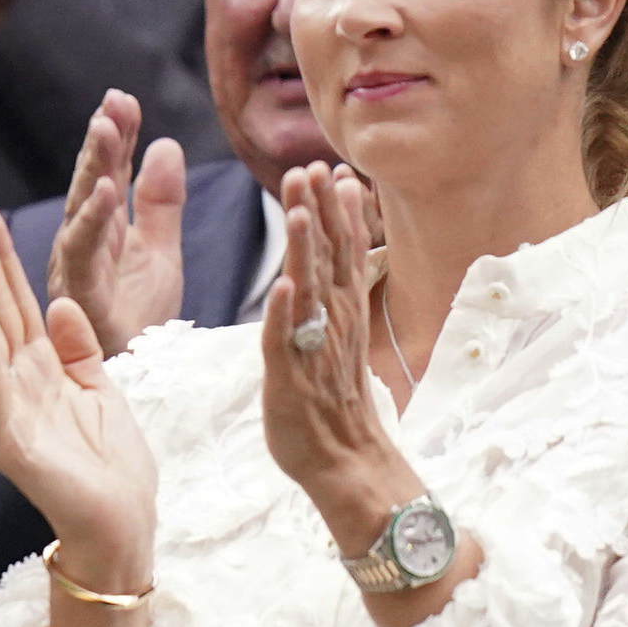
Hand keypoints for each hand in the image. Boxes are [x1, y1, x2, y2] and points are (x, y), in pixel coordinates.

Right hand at [0, 197, 156, 587]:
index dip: (4, 260)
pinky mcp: (10, 435)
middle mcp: (19, 383)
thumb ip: (80, 349)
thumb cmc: (114, 470)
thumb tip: (57, 305)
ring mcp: (9, 408)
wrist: (120, 527)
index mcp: (45, 371)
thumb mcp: (104, 392)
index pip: (20, 303)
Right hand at [47, 93, 186, 355]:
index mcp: (103, 232)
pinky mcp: (82, 296)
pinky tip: (107, 190)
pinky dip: (92, 220)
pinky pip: (83, 253)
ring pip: (81, 209)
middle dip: (99, 143)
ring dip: (91, 167)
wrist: (137, 380)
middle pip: (91, 184)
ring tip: (105, 128)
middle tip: (111, 103)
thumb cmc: (138, 322)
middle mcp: (83, 245)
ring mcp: (78, 269)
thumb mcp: (161, 253)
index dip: (116, 138)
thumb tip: (165, 143)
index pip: (109, 174)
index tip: (123, 99)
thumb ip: (160, 202)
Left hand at [258, 162, 423, 553]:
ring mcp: (312, 348)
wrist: (344, 460)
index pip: (340, 249)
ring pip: (309, 290)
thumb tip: (330, 255)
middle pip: (327, 258)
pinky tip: (284, 287)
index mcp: (340, 310)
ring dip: (306, 250)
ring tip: (300, 208)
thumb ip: (331, 295)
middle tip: (309, 167)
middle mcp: (332, 322)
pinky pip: (286, 342)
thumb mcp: (335, 337)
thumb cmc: (331, 399)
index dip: (334, 208)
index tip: (329, 166)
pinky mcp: (289, 378)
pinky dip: (286, 314)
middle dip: (318, 211)